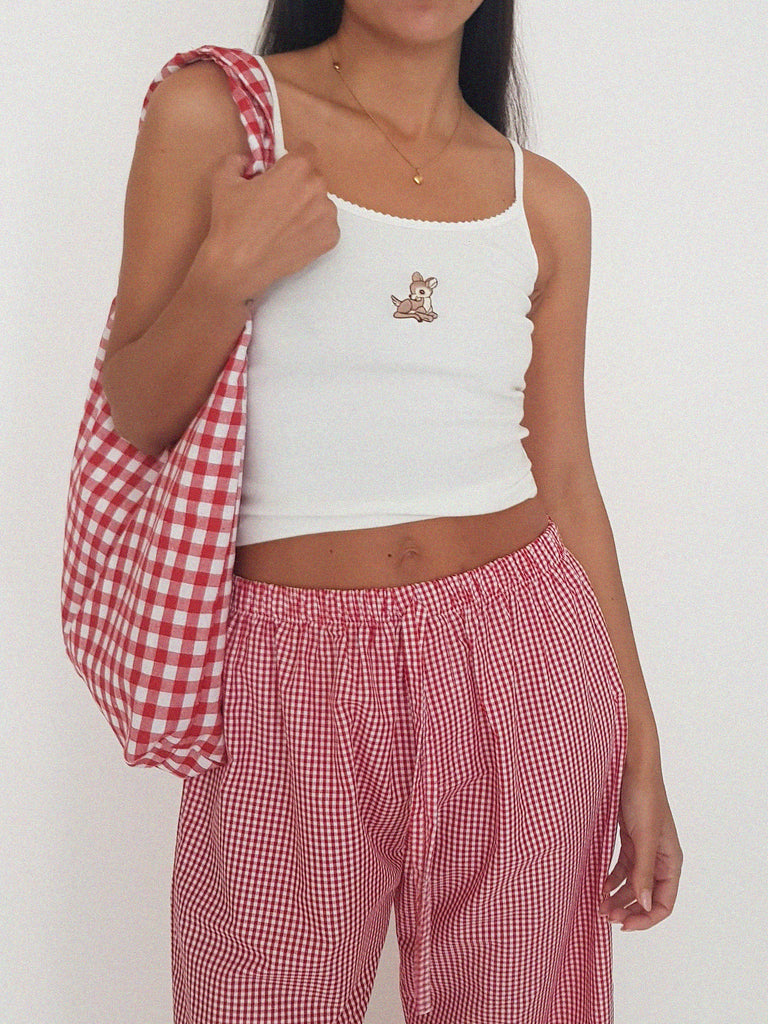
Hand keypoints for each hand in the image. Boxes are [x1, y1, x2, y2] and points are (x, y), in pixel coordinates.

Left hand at [598, 763, 682, 929]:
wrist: (630, 767)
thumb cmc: (643, 797)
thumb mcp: (643, 836)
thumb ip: (644, 871)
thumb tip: (644, 904)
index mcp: (670, 861)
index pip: (664, 903)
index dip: (645, 918)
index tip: (623, 925)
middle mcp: (659, 859)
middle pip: (647, 897)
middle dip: (628, 911)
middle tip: (605, 916)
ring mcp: (644, 850)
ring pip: (632, 885)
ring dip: (618, 898)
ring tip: (599, 906)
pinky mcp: (630, 841)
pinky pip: (622, 869)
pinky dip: (611, 880)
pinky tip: (598, 886)